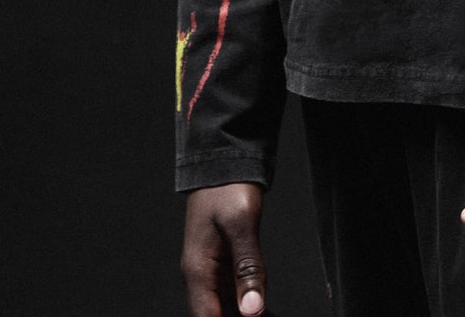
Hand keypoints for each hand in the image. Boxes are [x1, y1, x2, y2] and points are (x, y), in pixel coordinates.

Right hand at [181, 182, 267, 316]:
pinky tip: (267, 311)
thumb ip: (248, 267)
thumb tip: (252, 309)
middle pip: (217, 316)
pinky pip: (234, 294)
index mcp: (198, 271)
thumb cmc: (228, 187)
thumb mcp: (241, 224)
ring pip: (226, 308)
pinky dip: (249, 304)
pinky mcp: (223, 263)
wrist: (224, 162)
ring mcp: (211, 271)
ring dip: (248, 314)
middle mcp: (201, 276)